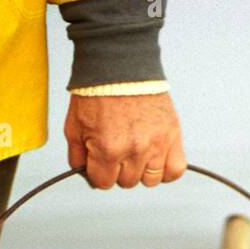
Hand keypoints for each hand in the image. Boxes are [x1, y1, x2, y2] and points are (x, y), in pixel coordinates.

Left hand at [64, 92, 186, 188]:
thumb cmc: (97, 92)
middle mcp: (134, 150)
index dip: (98, 172)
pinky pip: (175, 170)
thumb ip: (78, 156)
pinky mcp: (173, 135)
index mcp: (108, 149)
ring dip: (142, 169)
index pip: (103, 183)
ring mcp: (156, 144)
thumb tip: (85, 174)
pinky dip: (166, 169)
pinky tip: (156, 158)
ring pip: (150, 180)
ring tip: (137, 150)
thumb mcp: (74, 127)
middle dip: (119, 169)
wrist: (120, 64)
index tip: (99, 159)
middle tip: (117, 147)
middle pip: (127, 182)